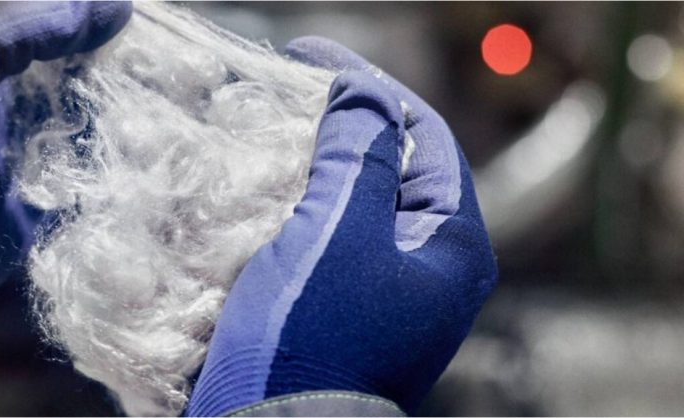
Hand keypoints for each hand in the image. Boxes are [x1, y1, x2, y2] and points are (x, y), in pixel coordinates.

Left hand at [0, 2, 131, 341]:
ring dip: (124, 117)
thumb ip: (20, 27)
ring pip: (87, 123)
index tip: (130, 18)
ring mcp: (19, 156)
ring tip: (170, 106)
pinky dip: (117, 171)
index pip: (41, 25)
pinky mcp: (36, 209)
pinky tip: (152, 155)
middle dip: (114, 67)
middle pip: (71, 72)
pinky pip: (88, 183)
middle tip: (164, 62)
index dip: (85, 19)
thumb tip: (112, 6)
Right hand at [185, 37, 496, 415]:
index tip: (310, 56)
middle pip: (387, 170)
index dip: (370, 88)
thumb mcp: (337, 233)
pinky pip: (321, 242)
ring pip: (348, 205)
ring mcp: (382, 294)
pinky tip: (254, 191)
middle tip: (282, 93)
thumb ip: (355, 153)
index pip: (423, 139)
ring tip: (262, 133)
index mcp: (450, 248)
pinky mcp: (338, 312)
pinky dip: (291, 210)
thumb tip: (362, 92)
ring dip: (306, 167)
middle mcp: (425, 270)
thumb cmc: (312, 337)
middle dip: (335, 128)